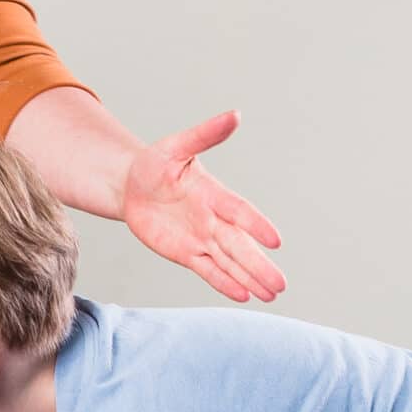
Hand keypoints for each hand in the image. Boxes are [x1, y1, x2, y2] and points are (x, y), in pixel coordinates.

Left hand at [117, 110, 283, 303]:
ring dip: (250, 278)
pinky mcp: (186, 253)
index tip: (275, 241)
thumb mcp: (176, 147)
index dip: (256, 226)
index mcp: (213, 194)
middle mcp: (212, 219)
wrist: (130, 186)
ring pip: (229, 262)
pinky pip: (208, 270)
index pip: (239, 212)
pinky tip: (244, 295)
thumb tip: (234, 115)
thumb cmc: (154, 163)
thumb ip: (204, 135)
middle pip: (240, 246)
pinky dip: (224, 283)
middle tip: (282, 285)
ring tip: (273, 295)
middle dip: (259, 265)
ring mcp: (201, 238)